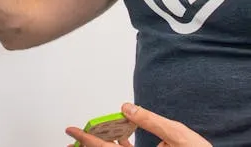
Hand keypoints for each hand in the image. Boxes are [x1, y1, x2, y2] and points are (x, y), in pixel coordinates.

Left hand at [65, 103, 210, 146]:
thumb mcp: (179, 135)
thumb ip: (152, 121)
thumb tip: (127, 108)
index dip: (86, 138)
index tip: (71, 130)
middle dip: (90, 143)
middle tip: (74, 134)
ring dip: (105, 143)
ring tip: (91, 132)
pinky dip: (122, 145)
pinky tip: (119, 135)